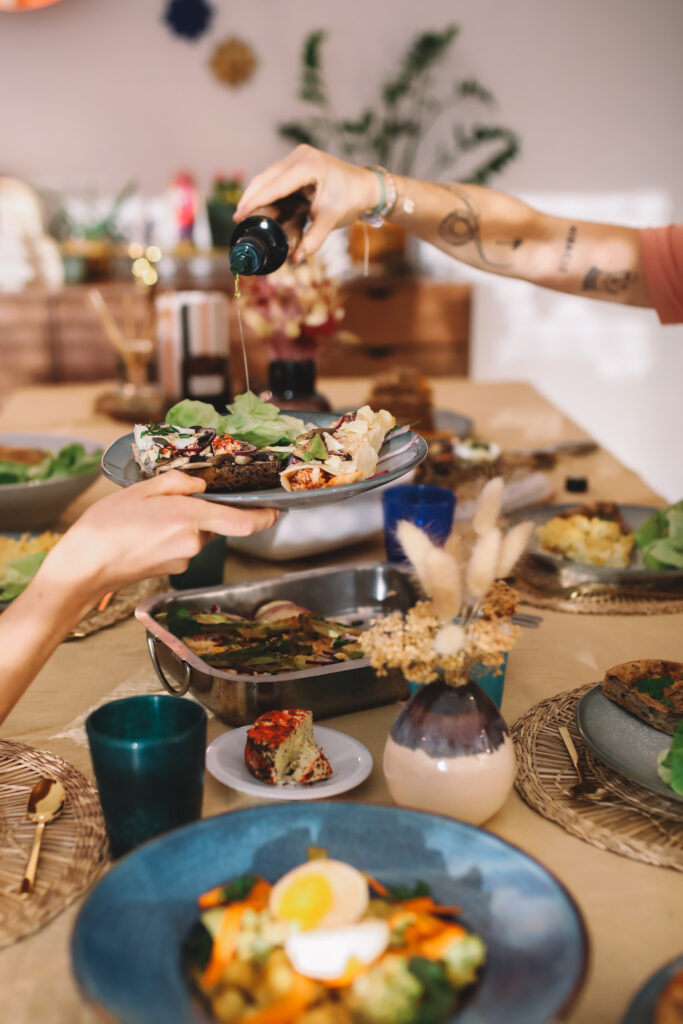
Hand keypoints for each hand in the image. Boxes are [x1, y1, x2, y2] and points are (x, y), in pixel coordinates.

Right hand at [37, 471, 278, 600]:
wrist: (84, 567)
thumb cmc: (107, 526)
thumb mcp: (141, 490)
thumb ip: (177, 484)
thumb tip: (199, 486)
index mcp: (190, 519)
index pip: (243, 522)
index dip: (265, 517)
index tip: (276, 510)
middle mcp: (193, 543)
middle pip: (214, 522)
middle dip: (201, 509)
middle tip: (169, 499)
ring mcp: (183, 560)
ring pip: (197, 534)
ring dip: (183, 522)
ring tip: (147, 516)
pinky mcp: (172, 570)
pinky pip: (182, 545)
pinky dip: (171, 535)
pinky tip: (144, 531)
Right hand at [235, 145, 380, 259]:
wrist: (367, 188)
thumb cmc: (351, 200)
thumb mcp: (330, 221)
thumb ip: (311, 240)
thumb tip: (294, 260)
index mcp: (308, 166)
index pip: (274, 185)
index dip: (254, 201)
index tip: (239, 216)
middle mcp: (299, 158)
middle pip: (265, 179)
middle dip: (252, 200)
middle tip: (239, 221)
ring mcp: (297, 160)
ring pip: (269, 181)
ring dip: (261, 201)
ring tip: (250, 221)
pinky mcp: (297, 167)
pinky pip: (278, 184)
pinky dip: (272, 200)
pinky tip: (265, 214)